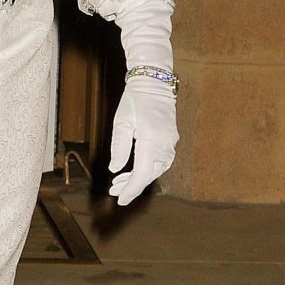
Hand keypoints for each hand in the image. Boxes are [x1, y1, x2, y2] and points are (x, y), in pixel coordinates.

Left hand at [108, 77, 177, 205]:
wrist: (154, 85)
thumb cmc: (134, 102)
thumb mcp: (121, 122)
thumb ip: (119, 147)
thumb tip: (115, 170)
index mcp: (151, 140)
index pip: (142, 173)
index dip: (131, 189)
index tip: (121, 200)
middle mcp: (165, 145)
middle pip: (149, 175)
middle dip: (131, 186)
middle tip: (113, 192)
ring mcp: (171, 143)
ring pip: (156, 170)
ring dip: (138, 179)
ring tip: (118, 183)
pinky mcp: (171, 141)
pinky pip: (160, 162)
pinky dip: (147, 170)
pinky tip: (134, 171)